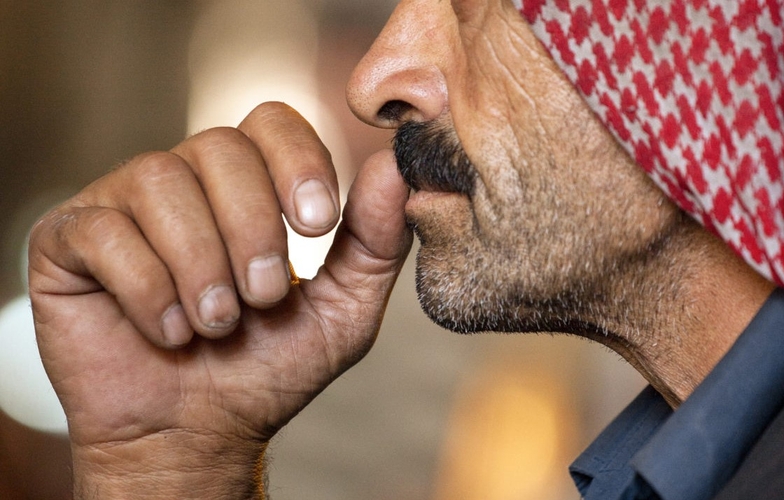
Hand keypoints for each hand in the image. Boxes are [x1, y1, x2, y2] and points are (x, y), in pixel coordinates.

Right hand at [27, 102, 411, 498]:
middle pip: (219, 147)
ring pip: (161, 182)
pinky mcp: (68, 239)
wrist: (195, 432)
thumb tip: (399, 166)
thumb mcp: (342, 311)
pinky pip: (104, 231)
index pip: (273, 121)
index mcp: (249, 183)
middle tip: (262, 298)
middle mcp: (185, 179)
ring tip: (216, 323)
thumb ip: (375, 241)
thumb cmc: (267, 368)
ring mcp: (122, 203)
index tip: (317, 225)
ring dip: (201, 265)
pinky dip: (146, 289)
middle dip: (253, 230)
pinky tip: (166, 332)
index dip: (298, 161)